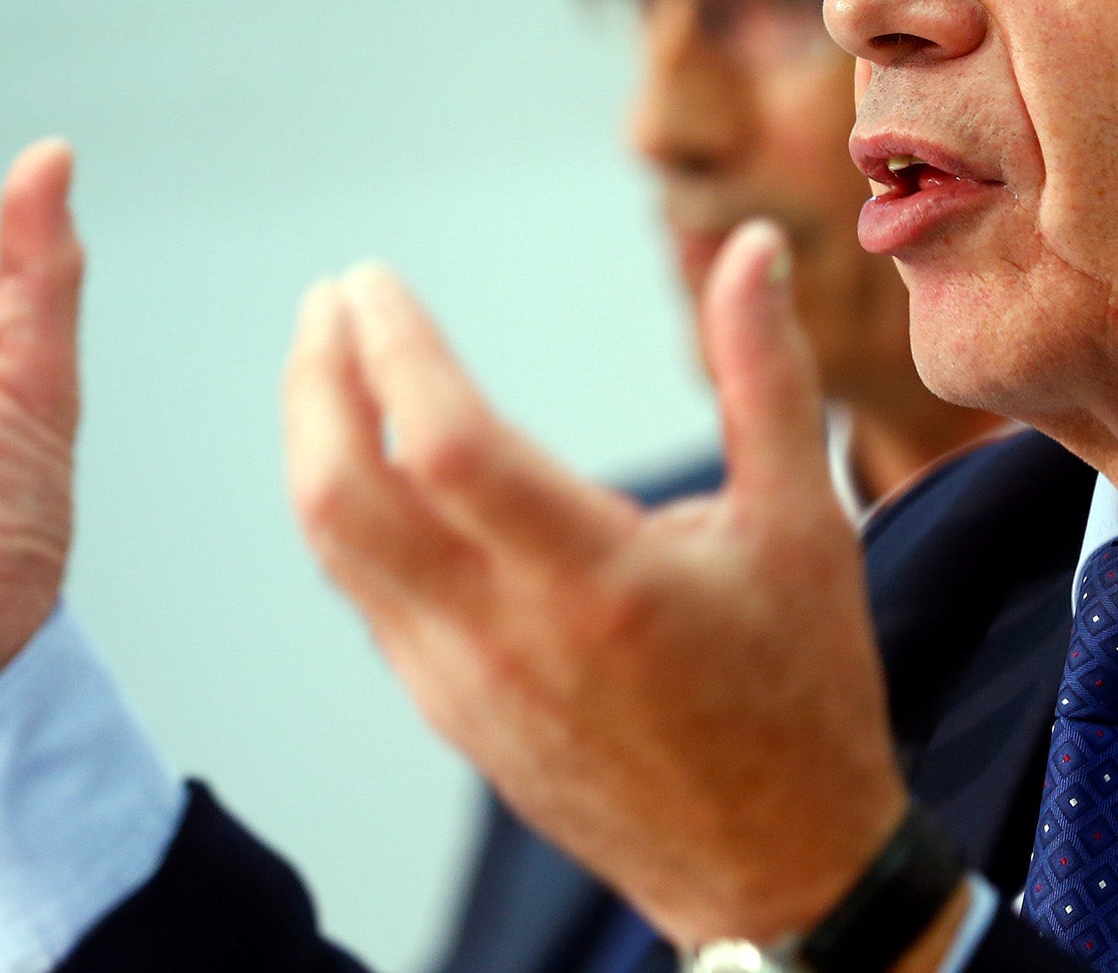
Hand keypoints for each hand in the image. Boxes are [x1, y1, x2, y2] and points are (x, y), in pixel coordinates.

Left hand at [281, 222, 928, 951]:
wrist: (775, 873)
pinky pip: (361, 590)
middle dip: (317, 379)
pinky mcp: (446, 710)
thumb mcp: (806, 526)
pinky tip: (362, 453)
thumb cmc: (800, 689)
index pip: (446, 445)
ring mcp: (462, 683)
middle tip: (329, 299)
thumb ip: (766, 375)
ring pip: (336, 545)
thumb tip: (749, 244)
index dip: (392, 349)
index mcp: (600, 584)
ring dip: (311, 436)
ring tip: (328, 356)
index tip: (369, 279)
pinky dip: (342, 506)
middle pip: (346, 494)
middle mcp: (509, 637)